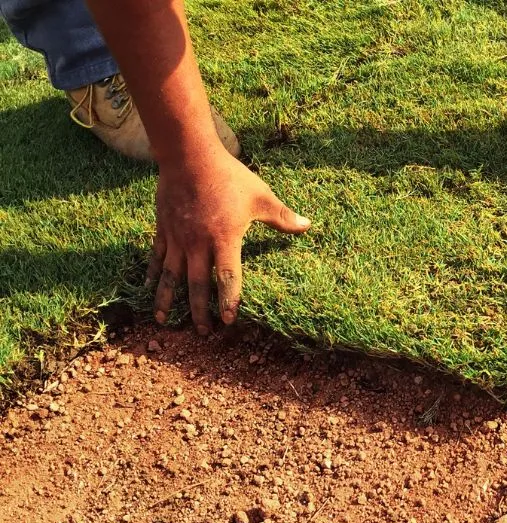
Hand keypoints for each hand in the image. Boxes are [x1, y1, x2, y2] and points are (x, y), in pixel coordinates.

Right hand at [145, 150, 309, 333]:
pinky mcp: (163, 229)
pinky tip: (148, 289)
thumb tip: (308, 226)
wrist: (189, 155)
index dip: (229, 301)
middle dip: (200, 311)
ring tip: (163, 321)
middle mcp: (197, 244)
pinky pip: (156, 257)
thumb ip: (282, 217)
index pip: (227, 278)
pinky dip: (152, 275)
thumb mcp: (260, 196)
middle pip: (198, 285)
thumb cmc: (228, 176)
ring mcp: (177, 238)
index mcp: (224, 239)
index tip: (229, 321)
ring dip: (168, 300)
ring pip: (171, 276)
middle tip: (203, 332)